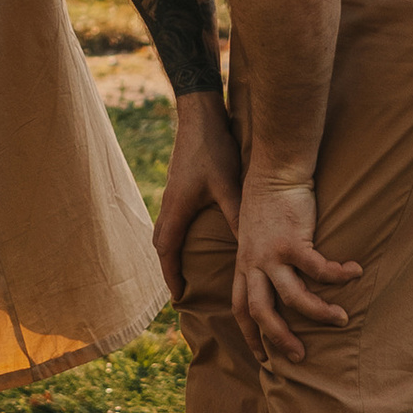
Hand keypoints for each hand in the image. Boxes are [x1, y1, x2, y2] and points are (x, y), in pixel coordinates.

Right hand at [152, 88, 242, 297]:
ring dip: (172, 251)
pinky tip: (193, 235)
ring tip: (184, 268)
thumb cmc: (213, 149)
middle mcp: (170, 204)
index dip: (172, 275)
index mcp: (177, 209)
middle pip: (162, 244)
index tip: (179, 296)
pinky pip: (173, 219)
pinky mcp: (179, 186)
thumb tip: (250, 249)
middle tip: (179, 287)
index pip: (167, 251)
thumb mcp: (229, 185)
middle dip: (169, 268)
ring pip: (166, 231)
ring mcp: (173, 194)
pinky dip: (178, 235)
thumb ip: (237, 216)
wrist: (200, 115)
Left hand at [230, 175, 360, 363]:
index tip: (261, 357)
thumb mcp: (252, 233)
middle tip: (300, 356)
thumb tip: (272, 277)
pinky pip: (319, 269)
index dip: (250, 334)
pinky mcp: (293, 241)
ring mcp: (272, 253)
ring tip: (341, 320)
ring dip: (319, 313)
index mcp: (243, 263)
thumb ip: (258, 257)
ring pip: (294, 298)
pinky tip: (355, 272)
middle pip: (261, 312)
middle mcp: (253, 262)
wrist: (274, 169)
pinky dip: (339, 275)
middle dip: (279, 339)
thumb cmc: (267, 200)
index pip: (240, 307)